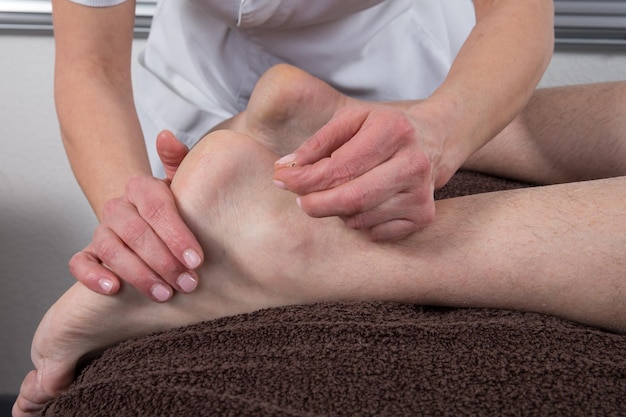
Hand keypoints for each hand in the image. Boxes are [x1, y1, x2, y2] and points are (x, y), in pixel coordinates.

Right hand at [69, 131, 203, 301]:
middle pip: (136, 232)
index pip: (157, 208)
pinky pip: (79, 262)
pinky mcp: (89, 253)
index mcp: (142, 187)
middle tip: (188, 283)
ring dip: (139, 274)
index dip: (177, 234)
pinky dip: (92, 275)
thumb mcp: (183, 182)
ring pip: (111, 249)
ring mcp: (101, 230)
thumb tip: (166, 137)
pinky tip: (113, 289)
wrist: (147, 219)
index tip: (197, 260)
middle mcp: (118, 207)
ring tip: (165, 294)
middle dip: (164, 261)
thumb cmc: (173, 205)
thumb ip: (180, 160)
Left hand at [273, 105, 448, 240]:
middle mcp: (413, 163)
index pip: (340, 167)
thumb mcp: (350, 120)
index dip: (305, 178)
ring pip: (360, 219)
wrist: (433, 140)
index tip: (281, 180)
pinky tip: (361, 204)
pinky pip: (375, 232)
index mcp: (393, 131)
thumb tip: (285, 168)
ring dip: (337, 212)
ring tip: (337, 194)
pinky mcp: (423, 216)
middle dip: (316, 204)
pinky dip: (357, 223)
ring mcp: (421, 193)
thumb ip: (317, 142)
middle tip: (299, 201)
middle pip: (352, 198)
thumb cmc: (381, 129)